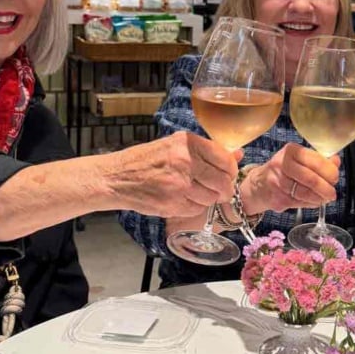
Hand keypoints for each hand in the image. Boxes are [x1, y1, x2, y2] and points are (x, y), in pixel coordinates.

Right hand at [104, 132, 240, 220]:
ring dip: (209, 199)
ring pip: (211, 198)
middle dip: (225, 188)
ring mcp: (179, 185)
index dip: (231, 169)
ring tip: (197, 193)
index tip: (229, 173)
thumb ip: (207, 151)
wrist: (117, 177)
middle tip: (221, 189)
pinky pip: (196, 209)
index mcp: (188, 144)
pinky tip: (184, 199)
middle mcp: (185, 162)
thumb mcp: (176, 146)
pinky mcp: (172, 204)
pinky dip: (195, 207)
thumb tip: (237, 153)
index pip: (225, 159)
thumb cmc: (147, 160)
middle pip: (222, 182)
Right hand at [239, 143, 339, 214]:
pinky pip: (300, 203)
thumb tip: (336, 161)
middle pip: (311, 179)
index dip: (329, 171)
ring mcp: (278, 182)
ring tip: (325, 198)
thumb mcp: (299, 159)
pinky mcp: (277, 198)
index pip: (315, 161)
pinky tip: (314, 201)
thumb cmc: (283, 170)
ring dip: (319, 198)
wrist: (259, 184)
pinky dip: (310, 203)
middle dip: (326, 188)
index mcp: (291, 151)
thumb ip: (318, 160)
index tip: (335, 177)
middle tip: (332, 193)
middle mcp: (282, 164)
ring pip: (306, 193)